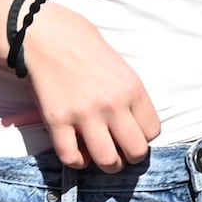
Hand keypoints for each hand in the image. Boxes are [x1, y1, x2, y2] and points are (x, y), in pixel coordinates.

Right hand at [17, 0, 158, 170]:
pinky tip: (77, 152)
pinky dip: (76, 161)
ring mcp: (84, 114)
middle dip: (129, 157)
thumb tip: (137, 130)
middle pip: (136, 152)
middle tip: (119, 152)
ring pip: (107, 161)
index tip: (131, 134)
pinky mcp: (57, 121)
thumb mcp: (121, 69)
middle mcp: (112, 104)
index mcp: (132, 89)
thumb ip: (131, 98)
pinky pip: (71, 157)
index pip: (153, 132)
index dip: (143, 138)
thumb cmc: (85, 51)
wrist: (48, 37)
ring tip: (100, 157)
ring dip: (106, 165)